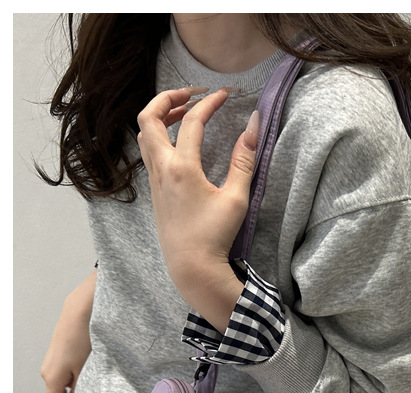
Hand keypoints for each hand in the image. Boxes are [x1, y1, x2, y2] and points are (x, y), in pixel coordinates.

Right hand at [40, 270, 95, 392]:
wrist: (79, 314)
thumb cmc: (84, 341)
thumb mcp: (84, 370)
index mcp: (52, 378)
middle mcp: (47, 373)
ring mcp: (50, 364)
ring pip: (61, 387)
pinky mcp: (56, 357)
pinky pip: (63, 377)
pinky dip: (73, 383)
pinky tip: (86, 380)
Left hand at [137, 88, 258, 329]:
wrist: (192, 267)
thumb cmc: (215, 236)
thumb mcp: (236, 198)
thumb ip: (245, 160)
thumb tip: (254, 127)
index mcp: (182, 168)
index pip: (192, 122)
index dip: (209, 103)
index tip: (225, 96)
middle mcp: (162, 170)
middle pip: (149, 117)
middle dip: (168, 98)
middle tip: (191, 95)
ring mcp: (155, 181)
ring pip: (144, 135)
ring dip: (160, 117)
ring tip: (183, 115)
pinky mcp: (155, 192)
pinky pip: (148, 153)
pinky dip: (159, 137)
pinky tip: (178, 145)